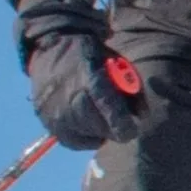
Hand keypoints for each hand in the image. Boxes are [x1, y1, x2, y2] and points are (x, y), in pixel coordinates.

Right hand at [27, 33, 140, 149]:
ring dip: (101, 132)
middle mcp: (69, 98)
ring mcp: (55, 113)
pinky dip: (85, 137)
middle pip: (100, 127)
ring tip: (102, 117)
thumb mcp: (115, 61)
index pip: (109, 109)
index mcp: (89, 78)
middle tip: (121, 123)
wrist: (50, 48)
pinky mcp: (48, 123)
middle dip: (115, 129)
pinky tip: (89, 124)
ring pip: (88, 136)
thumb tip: (142, 116)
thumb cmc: (90, 54)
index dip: (124, 124)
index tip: (134, 130)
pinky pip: (73, 142)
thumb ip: (131, 88)